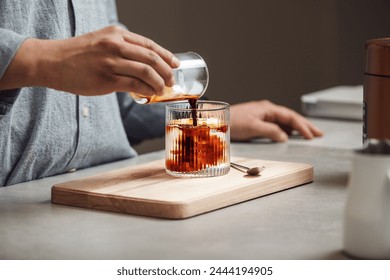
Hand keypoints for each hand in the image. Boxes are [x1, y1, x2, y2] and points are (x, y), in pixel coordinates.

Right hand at [0, 26, 179, 95]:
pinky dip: (147, 90)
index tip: (175, 64)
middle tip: (171, 80)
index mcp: (116, 34)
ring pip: (146, 71)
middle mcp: (115, 45)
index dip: (166, 55)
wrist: (52, 62)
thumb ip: (121, 49)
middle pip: (151, 58)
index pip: (149, 44)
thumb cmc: (77, 54)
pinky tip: (151, 94)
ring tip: (163, 89)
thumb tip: (143, 65)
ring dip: (159, 82)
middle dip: (166, 71)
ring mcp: (111, 62)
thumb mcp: (101, 42)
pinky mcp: (106, 79)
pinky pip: (135, 85)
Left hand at [230, 100, 322, 141]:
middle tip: (318, 134)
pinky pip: (277, 125)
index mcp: (268, 109)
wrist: (216, 121)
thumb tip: (285, 137)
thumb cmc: (233, 121)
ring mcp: (263, 115)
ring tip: (308, 135)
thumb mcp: (253, 127)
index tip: (312, 136)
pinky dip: (286, 130)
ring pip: (284, 121)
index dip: (303, 126)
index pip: (290, 117)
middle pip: (290, 117)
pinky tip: (290, 135)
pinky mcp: (258, 121)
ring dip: (297, 128)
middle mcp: (267, 110)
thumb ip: (271, 131)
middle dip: (305, 125)